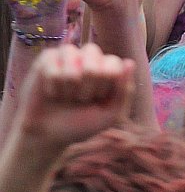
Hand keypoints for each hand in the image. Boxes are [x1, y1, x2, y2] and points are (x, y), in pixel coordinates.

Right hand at [14, 43, 133, 151]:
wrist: (49, 136)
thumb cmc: (83, 124)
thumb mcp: (110, 115)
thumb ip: (124, 91)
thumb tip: (129, 62)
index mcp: (110, 67)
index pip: (114, 65)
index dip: (105, 86)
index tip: (98, 99)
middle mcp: (91, 58)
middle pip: (93, 59)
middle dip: (86, 86)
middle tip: (81, 98)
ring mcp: (70, 56)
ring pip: (72, 56)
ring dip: (68, 84)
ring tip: (67, 95)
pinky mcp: (47, 59)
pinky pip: (52, 65)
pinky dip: (52, 85)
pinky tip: (52, 92)